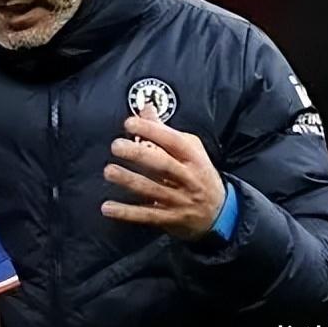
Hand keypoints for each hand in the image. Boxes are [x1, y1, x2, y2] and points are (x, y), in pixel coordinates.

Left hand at [101, 106, 224, 240]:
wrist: (220, 213)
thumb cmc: (199, 174)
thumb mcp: (190, 150)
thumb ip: (165, 131)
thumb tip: (145, 108)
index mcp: (193, 158)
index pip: (173, 141)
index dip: (151, 130)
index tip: (130, 122)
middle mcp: (187, 178)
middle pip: (162, 165)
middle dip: (138, 154)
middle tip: (116, 146)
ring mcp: (178, 200)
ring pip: (152, 189)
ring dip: (128, 180)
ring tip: (109, 171)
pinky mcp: (169, 218)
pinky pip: (145, 215)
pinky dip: (126, 213)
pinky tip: (107, 207)